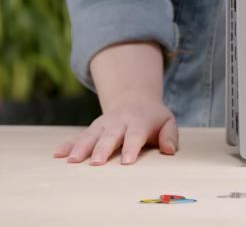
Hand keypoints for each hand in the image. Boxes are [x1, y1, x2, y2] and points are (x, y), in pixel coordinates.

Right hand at [53, 94, 177, 164]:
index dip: (131, 148)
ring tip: (72, 161)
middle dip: (102, 149)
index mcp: (138, 123)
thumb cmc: (153, 117)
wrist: (135, 99)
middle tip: (96, 163)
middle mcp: (118, 123)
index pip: (135, 136)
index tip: (126, 162)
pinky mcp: (92, 129)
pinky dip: (68, 144)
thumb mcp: (167, 122)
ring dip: (81, 147)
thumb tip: (169, 151)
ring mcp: (103, 125)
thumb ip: (170, 136)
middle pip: (110, 137)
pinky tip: (58, 154)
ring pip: (91, 136)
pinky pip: (78, 136)